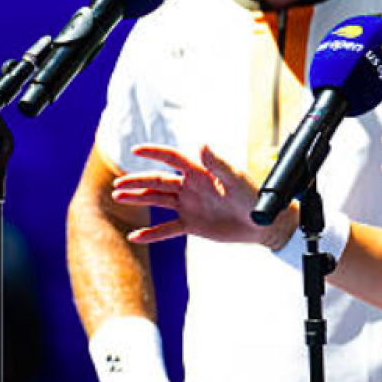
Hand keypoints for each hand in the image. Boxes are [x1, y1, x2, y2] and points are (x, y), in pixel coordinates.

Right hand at [112, 144, 296, 247]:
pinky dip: (152, 233)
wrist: (262, 223)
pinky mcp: (192, 225)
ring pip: (158, 201)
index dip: (155, 153)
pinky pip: (167, 229)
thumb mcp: (235, 179)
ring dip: (139, 198)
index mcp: (200, 173)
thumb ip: (217, 164)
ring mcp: (189, 206)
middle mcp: (190, 187)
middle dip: (137, 181)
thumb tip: (201, 145)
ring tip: (118, 197)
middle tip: (118, 185)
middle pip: (158, 181)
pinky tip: (136, 236)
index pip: (173, 159)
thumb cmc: (254, 196)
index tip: (136, 149)